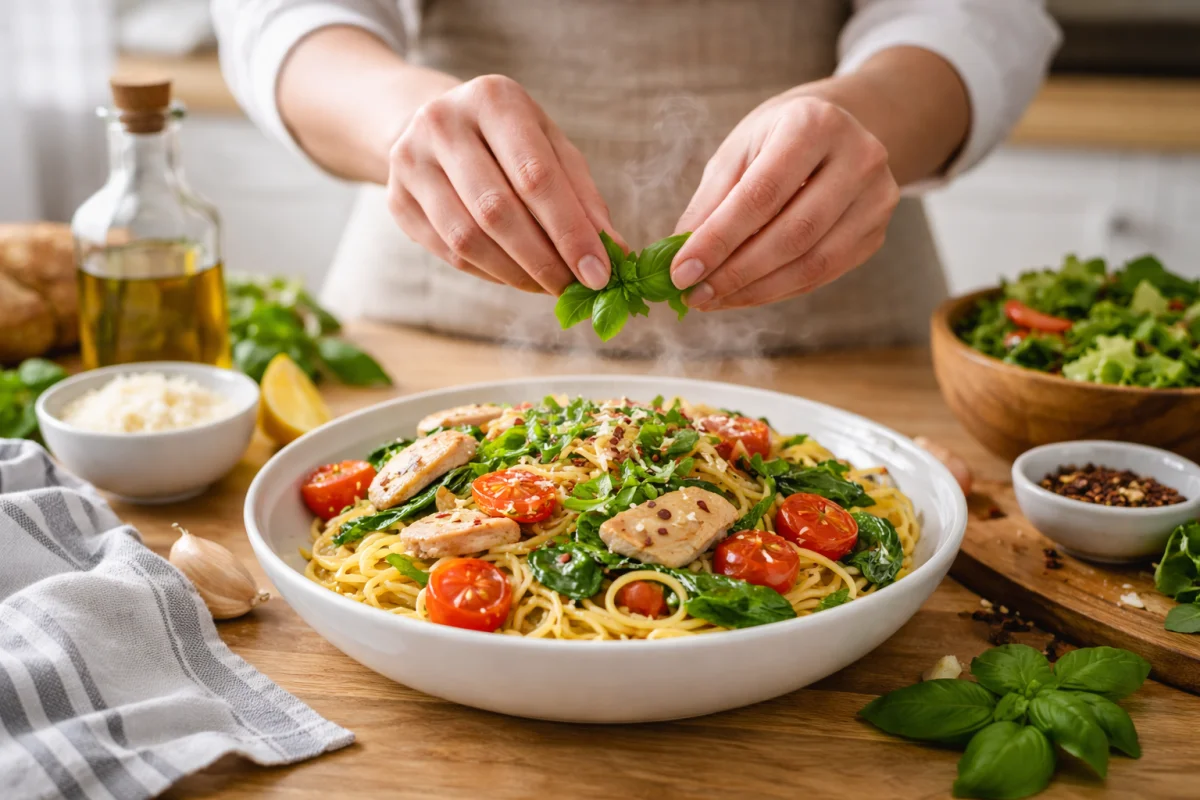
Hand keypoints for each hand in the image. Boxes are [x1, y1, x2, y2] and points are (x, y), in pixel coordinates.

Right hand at [387, 75, 617, 293]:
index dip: (569, 231)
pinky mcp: (396, 198)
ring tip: (548, 286)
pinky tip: (516, 276)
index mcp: (493, 99)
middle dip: (542, 260)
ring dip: (516, 274)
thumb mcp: (552, 148)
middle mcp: (443, 123)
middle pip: (497, 210)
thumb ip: (583, 196)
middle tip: (573, 288)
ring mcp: (410, 161)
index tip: (598, 273)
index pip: (535, 175)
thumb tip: (615, 251)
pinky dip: (490, 273)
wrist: (435, 124)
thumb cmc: (509, 139)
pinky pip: (448, 252)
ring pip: (467, 238)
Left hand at [670, 93, 899, 309]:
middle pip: (793, 234)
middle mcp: (858, 158)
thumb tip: (680, 256)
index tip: (682, 272)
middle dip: (736, 272)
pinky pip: (823, 275)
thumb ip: (710, 202)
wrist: (833, 130)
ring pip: (812, 263)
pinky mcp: (877, 232)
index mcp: (814, 124)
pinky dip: (777, 290)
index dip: (719, 239)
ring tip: (712, 299)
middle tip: (694, 294)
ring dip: (755, 290)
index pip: (762, 195)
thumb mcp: (738, 152)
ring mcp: (876, 198)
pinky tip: (743, 295)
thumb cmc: (775, 138)